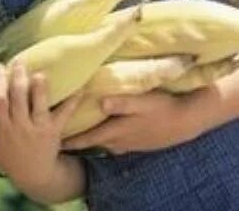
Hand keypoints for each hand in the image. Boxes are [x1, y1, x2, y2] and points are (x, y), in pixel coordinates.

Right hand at [0, 61, 82, 190]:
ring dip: (40, 87)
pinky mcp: (55, 131)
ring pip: (39, 104)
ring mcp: (38, 129)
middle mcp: (20, 126)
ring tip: (39, 72)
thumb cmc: (8, 157)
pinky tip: (79, 87)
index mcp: (3, 127)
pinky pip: (64, 114)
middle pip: (18, 98)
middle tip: (19, 61)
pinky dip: (72, 101)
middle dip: (18, 78)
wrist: (34, 176)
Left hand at [62, 89, 200, 153]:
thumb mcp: (142, 101)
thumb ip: (122, 103)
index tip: (58, 142)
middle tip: (63, 138)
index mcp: (119, 130)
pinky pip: (117, 143)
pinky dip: (107, 139)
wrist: (185, 121)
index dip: (74, 140)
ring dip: (93, 139)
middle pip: (95, 142)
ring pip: (106, 143)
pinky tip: (108, 132)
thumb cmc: (162, 107)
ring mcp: (131, 143)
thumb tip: (101, 102)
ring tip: (81, 134)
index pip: (90, 137)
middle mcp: (122, 140)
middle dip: (80, 140)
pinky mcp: (138, 142)